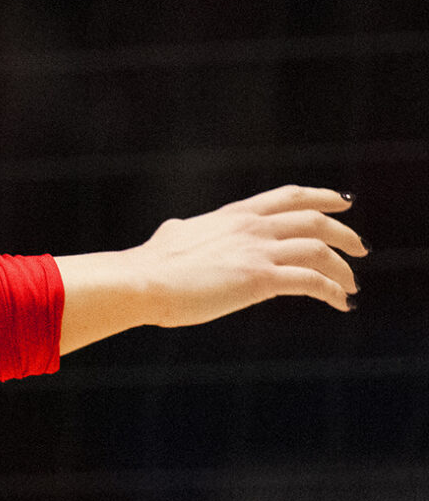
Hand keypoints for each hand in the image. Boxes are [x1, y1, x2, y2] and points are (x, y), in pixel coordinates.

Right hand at [56, 185, 363, 352]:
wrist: (141, 282)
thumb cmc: (150, 265)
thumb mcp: (174, 235)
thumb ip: (186, 231)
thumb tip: (177, 230)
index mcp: (234, 216)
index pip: (288, 197)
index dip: (321, 196)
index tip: (342, 201)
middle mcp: (251, 228)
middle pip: (315, 221)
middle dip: (345, 234)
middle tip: (360, 249)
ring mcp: (257, 251)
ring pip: (320, 251)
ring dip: (343, 269)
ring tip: (350, 285)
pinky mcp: (259, 279)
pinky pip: (311, 282)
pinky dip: (332, 292)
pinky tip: (340, 304)